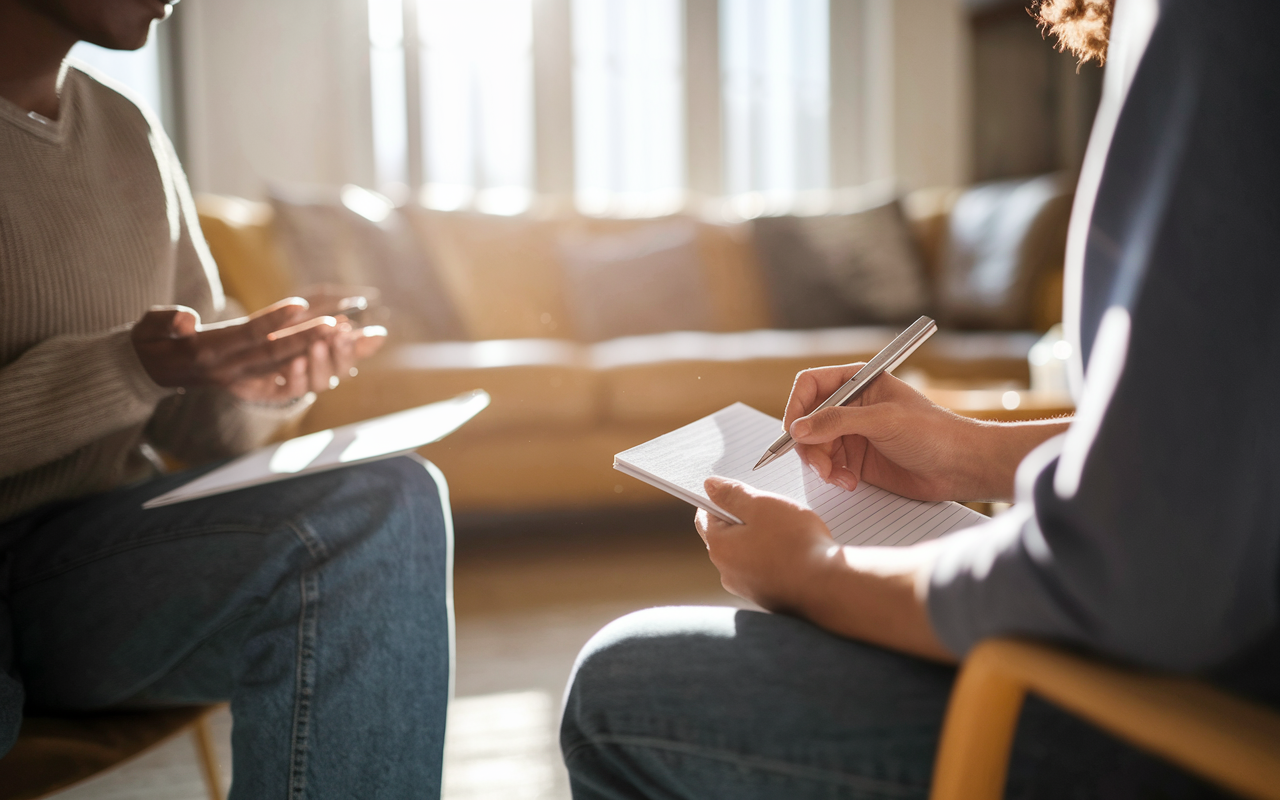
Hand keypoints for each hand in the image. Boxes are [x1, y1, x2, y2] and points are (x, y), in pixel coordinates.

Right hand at [131, 298, 334, 391]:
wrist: (149, 374)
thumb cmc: (151, 341)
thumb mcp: (148, 327)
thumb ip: (166, 320)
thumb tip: (187, 320)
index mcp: (207, 351)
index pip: (247, 334)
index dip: (274, 320)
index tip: (301, 304)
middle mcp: (228, 370)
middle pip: (273, 353)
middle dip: (306, 339)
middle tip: (335, 324)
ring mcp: (239, 380)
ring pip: (282, 366)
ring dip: (312, 352)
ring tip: (340, 334)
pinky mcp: (246, 384)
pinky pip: (280, 379)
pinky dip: (306, 367)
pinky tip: (329, 354)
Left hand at [695, 477, 835, 613]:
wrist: (827, 587)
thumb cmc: (795, 542)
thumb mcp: (762, 506)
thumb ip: (733, 494)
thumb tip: (709, 486)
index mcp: (719, 547)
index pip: (706, 516)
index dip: (721, 499)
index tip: (741, 492)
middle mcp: (726, 572)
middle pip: (726, 536)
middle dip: (743, 520)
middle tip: (769, 509)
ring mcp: (747, 588)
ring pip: (746, 554)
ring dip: (759, 539)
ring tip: (786, 530)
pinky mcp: (767, 597)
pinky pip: (763, 570)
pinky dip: (773, 558)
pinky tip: (794, 551)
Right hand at [782, 365, 984, 500]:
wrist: (960, 466)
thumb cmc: (933, 432)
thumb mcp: (883, 420)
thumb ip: (838, 422)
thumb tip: (798, 429)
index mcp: (858, 382)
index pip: (811, 385)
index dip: (797, 406)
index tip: (794, 431)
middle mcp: (850, 406)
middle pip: (807, 421)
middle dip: (809, 444)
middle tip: (820, 464)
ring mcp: (852, 434)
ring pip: (814, 447)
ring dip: (820, 464)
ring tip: (838, 477)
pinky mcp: (855, 460)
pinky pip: (827, 467)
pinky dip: (832, 476)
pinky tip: (850, 482)